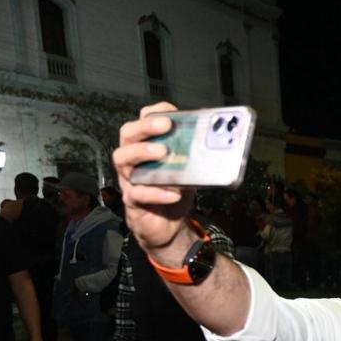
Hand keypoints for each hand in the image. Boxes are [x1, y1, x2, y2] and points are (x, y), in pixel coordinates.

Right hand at [112, 102, 195, 259]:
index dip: (152, 114)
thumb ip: (194, 157)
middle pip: (127, 134)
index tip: (169, 113)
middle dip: (145, 127)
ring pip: (123, 159)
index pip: (141, 122)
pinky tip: (172, 193)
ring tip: (162, 153)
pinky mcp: (132, 201)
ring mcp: (129, 179)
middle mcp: (132, 159)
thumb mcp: (187, 172)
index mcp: (145, 147)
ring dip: (143, 152)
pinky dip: (156, 192)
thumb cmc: (174, 193)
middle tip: (165, 126)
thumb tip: (217, 142)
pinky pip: (138, 193)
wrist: (168, 227)